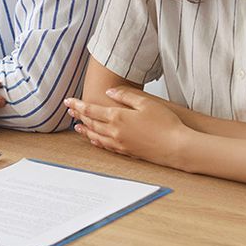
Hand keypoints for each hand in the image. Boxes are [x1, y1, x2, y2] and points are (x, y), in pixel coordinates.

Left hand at [65, 86, 189, 166]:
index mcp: (118, 117)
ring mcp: (120, 144)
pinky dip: (96, 141)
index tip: (68, 101)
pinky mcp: (127, 152)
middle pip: (90, 123)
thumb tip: (109, 93)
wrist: (177, 147)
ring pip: (96, 136)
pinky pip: (106, 146)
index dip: (78, 105)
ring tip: (77, 126)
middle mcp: (115, 132)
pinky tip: (95, 140)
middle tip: (69, 111)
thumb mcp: (146, 103)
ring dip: (85, 130)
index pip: (91, 110)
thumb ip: (126, 96)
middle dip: (78, 116)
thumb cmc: (166, 123)